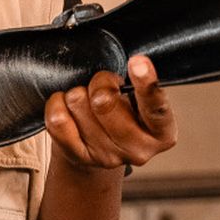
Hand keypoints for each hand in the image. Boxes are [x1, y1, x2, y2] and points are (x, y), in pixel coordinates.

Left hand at [43, 55, 175, 173]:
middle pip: (104, 101)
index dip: (146, 83)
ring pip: (78, 104)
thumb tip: (135, 64)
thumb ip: (139, 86)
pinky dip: (57, 104)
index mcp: (162, 133)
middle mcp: (138, 150)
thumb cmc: (126, 114)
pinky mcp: (80, 158)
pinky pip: (57, 121)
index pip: (156, 108)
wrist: (102, 147)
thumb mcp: (141, 99)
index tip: (138, 62)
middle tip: (103, 86)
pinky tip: (66, 106)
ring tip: (87, 101)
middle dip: (100, 82)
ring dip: (78, 94)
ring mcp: (108, 157)